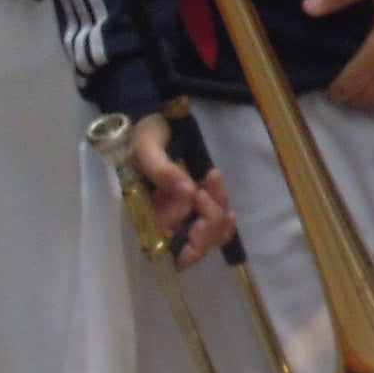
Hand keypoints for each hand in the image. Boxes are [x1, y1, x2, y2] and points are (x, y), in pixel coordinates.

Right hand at [130, 114, 237, 264]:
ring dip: (218, 211)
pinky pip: (214, 228)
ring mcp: (180, 218)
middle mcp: (160, 223)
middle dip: (208, 222)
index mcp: (142, 215)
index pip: (167, 249)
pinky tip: (231, 212)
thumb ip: (161, 169)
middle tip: (206, 188)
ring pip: (208, 235)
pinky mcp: (196, 209)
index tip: (200, 218)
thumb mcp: (146, 146)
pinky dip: (225, 222)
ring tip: (213, 177)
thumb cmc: (144, 136)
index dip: (188, 242)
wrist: (156, 123)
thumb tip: (187, 191)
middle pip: (192, 248)